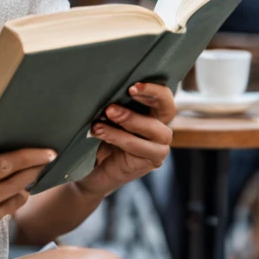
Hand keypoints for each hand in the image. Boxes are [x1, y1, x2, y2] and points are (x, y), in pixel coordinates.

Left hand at [75, 81, 174, 197]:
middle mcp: (160, 129)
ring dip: (127, 122)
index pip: (163, 96)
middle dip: (145, 99)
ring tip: (99, 122)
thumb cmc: (99, 139)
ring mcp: (159, 147)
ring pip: (154, 130)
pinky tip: (100, 133)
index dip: (154, 89)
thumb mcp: (106, 118)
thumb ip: (114, 105)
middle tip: (113, 104)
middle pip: (168, 109)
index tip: (132, 86)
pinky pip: (139, 148)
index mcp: (153, 114)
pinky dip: (118, 138)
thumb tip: (106, 87)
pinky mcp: (151, 162)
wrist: (89, 172)